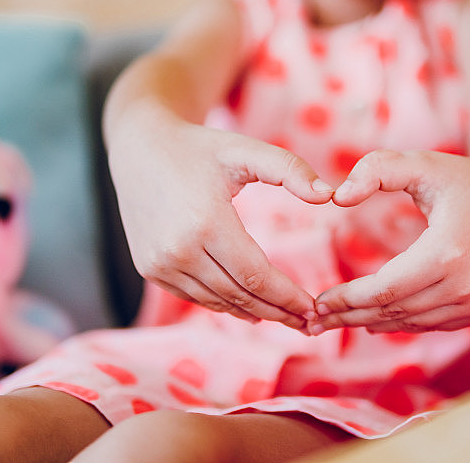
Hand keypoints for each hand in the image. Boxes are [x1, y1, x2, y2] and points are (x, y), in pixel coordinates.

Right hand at [108, 111, 333, 330]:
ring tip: (286, 318)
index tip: (314, 308)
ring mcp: (159, 264)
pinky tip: (249, 307)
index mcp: (205, 223)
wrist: (140, 147)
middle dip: (279, 312)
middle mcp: (178, 250)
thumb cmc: (201, 148)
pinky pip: (195, 297)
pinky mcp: (150, 269)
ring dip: (254, 313)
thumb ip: (291, 170)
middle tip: (309, 323)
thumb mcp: (246, 150)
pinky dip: (225, 305)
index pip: (256, 276)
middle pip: (239, 296)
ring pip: (217, 302)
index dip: (288, 297)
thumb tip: (329, 196)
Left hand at [310, 149, 469, 333]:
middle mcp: (468, 286)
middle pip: (395, 311)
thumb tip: (337, 197)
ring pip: (411, 323)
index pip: (385, 289)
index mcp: (449, 252)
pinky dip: (400, 322)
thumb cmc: (463, 178)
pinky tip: (372, 318)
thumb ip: (375, 171)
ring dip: (371, 323)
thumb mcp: (419, 162)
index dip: (348, 299)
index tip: (318, 301)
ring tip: (336, 321)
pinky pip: (431, 324)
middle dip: (350, 316)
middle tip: (315, 320)